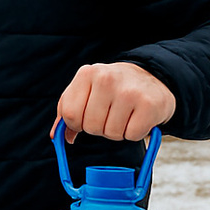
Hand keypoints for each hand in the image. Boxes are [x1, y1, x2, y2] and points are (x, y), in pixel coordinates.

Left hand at [50, 63, 174, 143]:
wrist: (153, 77)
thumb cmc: (113, 88)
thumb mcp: (86, 90)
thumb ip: (67, 111)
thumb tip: (56, 136)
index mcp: (87, 73)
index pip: (70, 114)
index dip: (77, 124)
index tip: (87, 117)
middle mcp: (107, 79)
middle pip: (90, 127)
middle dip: (99, 128)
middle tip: (111, 113)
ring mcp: (129, 91)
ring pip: (111, 133)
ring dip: (117, 131)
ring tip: (125, 114)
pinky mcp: (149, 104)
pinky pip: (132, 135)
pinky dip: (135, 133)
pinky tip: (138, 117)